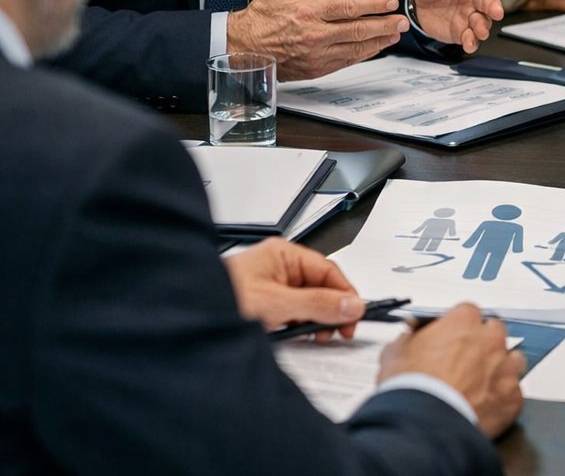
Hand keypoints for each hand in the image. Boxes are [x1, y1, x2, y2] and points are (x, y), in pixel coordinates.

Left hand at [224, 239, 365, 339]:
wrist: (182, 318)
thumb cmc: (218, 299)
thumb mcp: (276, 304)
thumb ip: (318, 304)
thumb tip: (352, 305)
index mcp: (283, 254)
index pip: (328, 270)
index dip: (345, 293)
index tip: (356, 315)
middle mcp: (277, 266)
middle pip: (320, 285)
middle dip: (331, 309)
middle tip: (339, 331)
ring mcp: (269, 285)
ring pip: (306, 300)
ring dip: (315, 319)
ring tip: (316, 335)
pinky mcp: (261, 304)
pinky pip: (291, 311)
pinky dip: (299, 324)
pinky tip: (298, 335)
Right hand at [227, 0, 408, 79]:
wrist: (242, 49)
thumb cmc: (261, 18)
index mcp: (308, 12)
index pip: (348, 7)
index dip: (372, 4)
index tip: (390, 2)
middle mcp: (315, 35)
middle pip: (358, 30)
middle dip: (384, 25)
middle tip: (402, 21)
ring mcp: (317, 54)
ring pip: (356, 48)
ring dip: (379, 41)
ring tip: (395, 34)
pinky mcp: (317, 68)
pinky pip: (347, 61)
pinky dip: (364, 54)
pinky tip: (376, 47)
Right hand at [379, 303, 525, 437]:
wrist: (423, 424)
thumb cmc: (410, 388)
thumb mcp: (395, 353)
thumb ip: (409, 339)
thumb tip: (409, 339)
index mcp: (463, 321)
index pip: (468, 312)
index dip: (458, 327)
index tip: (451, 338)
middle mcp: (490, 339)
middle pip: (495, 331)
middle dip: (483, 343)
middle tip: (466, 361)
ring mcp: (506, 367)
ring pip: (513, 359)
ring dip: (500, 367)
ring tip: (481, 384)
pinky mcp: (513, 397)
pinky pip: (514, 392)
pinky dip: (503, 398)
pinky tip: (486, 406)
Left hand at [411, 0, 505, 50]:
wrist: (416, 2)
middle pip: (489, 2)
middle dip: (494, 7)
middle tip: (496, 11)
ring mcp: (469, 15)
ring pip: (483, 21)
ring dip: (483, 26)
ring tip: (479, 29)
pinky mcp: (462, 31)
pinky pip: (470, 37)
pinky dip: (471, 42)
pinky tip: (468, 44)